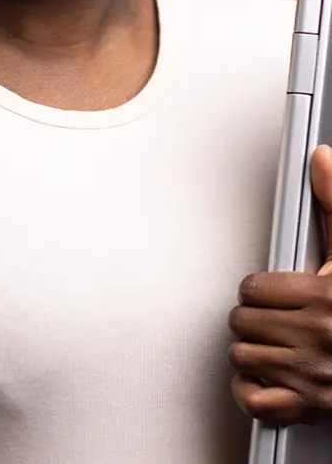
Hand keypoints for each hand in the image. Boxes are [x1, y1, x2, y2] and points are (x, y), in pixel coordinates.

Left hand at [231, 145, 331, 424]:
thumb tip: (321, 158)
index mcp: (328, 298)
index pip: (253, 290)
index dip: (263, 293)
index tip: (281, 298)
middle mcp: (320, 337)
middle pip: (242, 322)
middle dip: (258, 323)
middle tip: (281, 325)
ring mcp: (313, 375)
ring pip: (242, 357)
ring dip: (255, 355)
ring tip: (280, 350)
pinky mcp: (309, 407)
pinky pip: (253, 400)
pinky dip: (253, 393)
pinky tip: (268, 380)